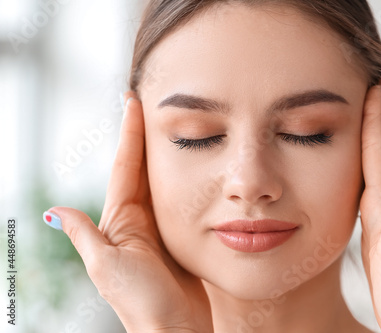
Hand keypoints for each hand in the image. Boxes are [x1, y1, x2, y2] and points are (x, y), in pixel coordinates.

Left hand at [45, 92, 212, 332]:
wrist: (175, 329)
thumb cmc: (142, 302)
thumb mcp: (106, 268)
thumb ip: (84, 236)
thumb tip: (53, 210)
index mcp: (121, 222)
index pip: (124, 168)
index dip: (128, 135)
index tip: (131, 102)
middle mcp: (137, 222)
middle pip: (140, 169)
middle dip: (143, 136)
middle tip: (146, 102)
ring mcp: (159, 229)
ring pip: (160, 182)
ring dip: (162, 153)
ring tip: (167, 125)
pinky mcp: (178, 237)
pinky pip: (178, 201)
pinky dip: (182, 179)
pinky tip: (187, 167)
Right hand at [359, 76, 380, 331]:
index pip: (380, 152)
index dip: (376, 118)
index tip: (378, 83)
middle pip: (379, 151)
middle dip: (377, 117)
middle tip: (378, 85)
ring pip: (375, 166)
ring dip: (373, 137)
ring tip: (371, 113)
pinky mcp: (378, 229)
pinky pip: (369, 187)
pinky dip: (367, 167)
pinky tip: (365, 165)